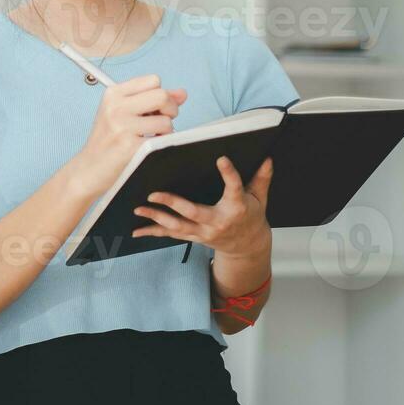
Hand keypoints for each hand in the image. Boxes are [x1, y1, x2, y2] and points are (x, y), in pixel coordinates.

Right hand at [72, 74, 186, 195]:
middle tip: (161, 122)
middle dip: (170, 110)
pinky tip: (148, 148)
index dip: (161, 94)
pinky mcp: (129, 146)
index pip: (153, 80)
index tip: (155, 108)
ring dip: (165, 132)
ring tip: (151, 138)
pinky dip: (160, 144)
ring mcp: (122, 126)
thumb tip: (182, 93)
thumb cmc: (107, 141)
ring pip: (166, 120)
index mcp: (113, 94)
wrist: (88, 169)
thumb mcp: (122, 113)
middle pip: (162, 95)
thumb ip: (152, 101)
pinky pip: (162, 140)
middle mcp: (116, 107)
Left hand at [132, 156, 274, 259]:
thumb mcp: (261, 197)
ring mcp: (204, 232)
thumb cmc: (252, 216)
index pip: (234, 188)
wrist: (248, 246)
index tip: (221, 159)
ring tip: (138, 209)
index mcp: (237, 207)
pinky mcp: (195, 237)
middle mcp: (218, 221)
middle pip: (193, 212)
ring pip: (178, 226)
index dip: (229, 174)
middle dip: (172, 203)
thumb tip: (267, 157)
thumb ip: (261, 178)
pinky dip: (154, 232)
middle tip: (153, 193)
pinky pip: (172, 235)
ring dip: (156, 218)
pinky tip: (137, 231)